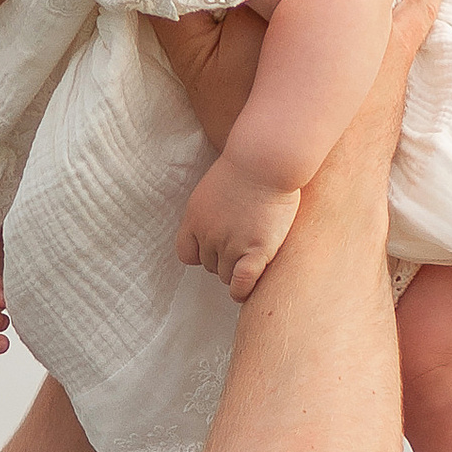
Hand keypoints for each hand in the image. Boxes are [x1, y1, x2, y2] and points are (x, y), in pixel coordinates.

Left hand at [177, 148, 301, 300]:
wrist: (265, 161)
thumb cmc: (246, 166)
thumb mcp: (214, 187)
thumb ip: (210, 210)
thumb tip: (218, 221)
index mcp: (195, 219)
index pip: (186, 254)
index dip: (201, 254)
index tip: (216, 250)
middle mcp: (208, 236)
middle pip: (210, 266)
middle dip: (224, 259)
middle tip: (243, 247)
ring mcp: (232, 245)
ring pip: (226, 276)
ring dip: (236, 271)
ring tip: (252, 261)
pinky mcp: (256, 251)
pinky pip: (242, 282)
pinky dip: (242, 290)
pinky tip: (247, 290)